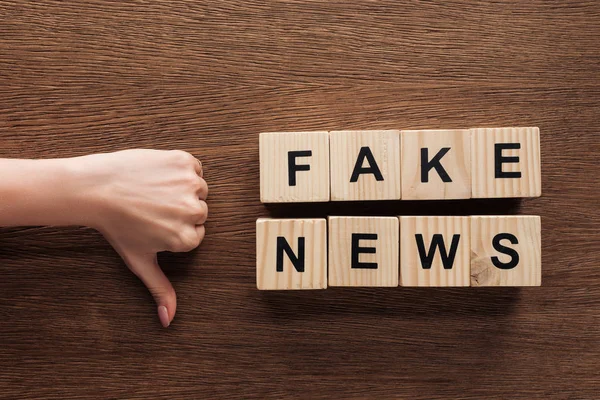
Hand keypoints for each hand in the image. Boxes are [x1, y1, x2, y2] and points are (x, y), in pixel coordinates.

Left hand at [78, 150, 207, 327]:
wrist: (94, 189)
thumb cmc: (115, 226)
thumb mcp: (139, 261)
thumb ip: (160, 288)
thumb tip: (168, 320)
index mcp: (187, 237)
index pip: (195, 233)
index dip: (174, 228)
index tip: (154, 224)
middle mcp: (193, 212)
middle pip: (199, 211)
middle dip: (179, 209)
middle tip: (151, 208)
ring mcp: (190, 185)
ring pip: (198, 189)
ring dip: (181, 188)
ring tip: (153, 191)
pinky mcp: (184, 162)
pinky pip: (194, 167)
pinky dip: (181, 168)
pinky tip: (158, 175)